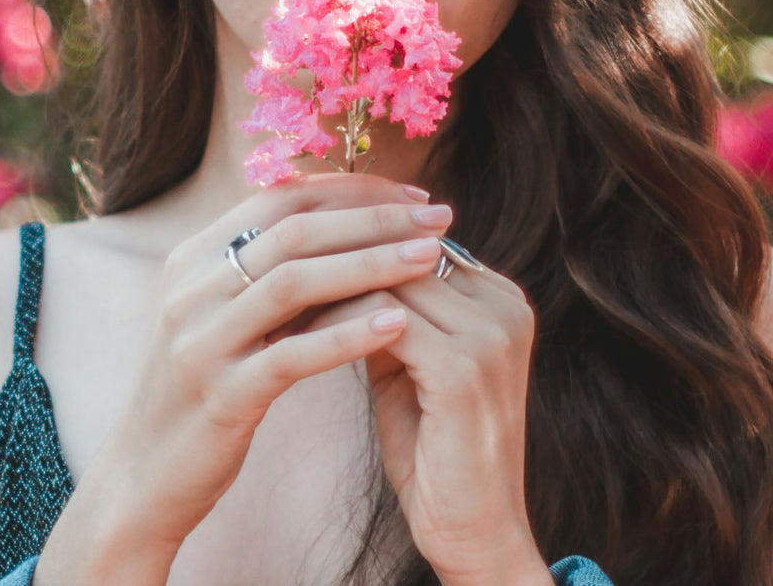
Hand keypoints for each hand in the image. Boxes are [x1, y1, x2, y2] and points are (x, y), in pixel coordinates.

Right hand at [91, 172, 453, 551]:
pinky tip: (398, 324)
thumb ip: (277, 274)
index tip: (415, 198)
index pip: (282, 197)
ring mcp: (200, 339)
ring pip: (293, 281)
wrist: (146, 475)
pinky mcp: (219, 393)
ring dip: (370, 263)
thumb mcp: (231, 318)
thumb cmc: (207, 390)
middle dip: (374, 218)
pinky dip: (348, 335)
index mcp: (194, 257)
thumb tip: (352, 228)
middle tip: (440, 219)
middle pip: (293, 229)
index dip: (354, 191)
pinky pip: (291, 354)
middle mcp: (190, 287)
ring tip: (430, 259)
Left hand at [298, 215, 542, 584]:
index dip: (349, 242)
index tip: (287, 249)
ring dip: (324, 286)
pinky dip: (333, 325)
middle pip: (401, 251)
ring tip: (270, 295)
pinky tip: (291, 336)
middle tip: (267, 262)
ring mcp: (491, 335)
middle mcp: (505, 305)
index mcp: (499, 297)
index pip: (411, 242)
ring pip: (387, 280)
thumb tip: (331, 263)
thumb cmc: (436, 451)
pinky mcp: (464, 370)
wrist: (474, 530)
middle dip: (332, 256)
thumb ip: (393, 312)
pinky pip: (383, 323)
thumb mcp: (416, 365)